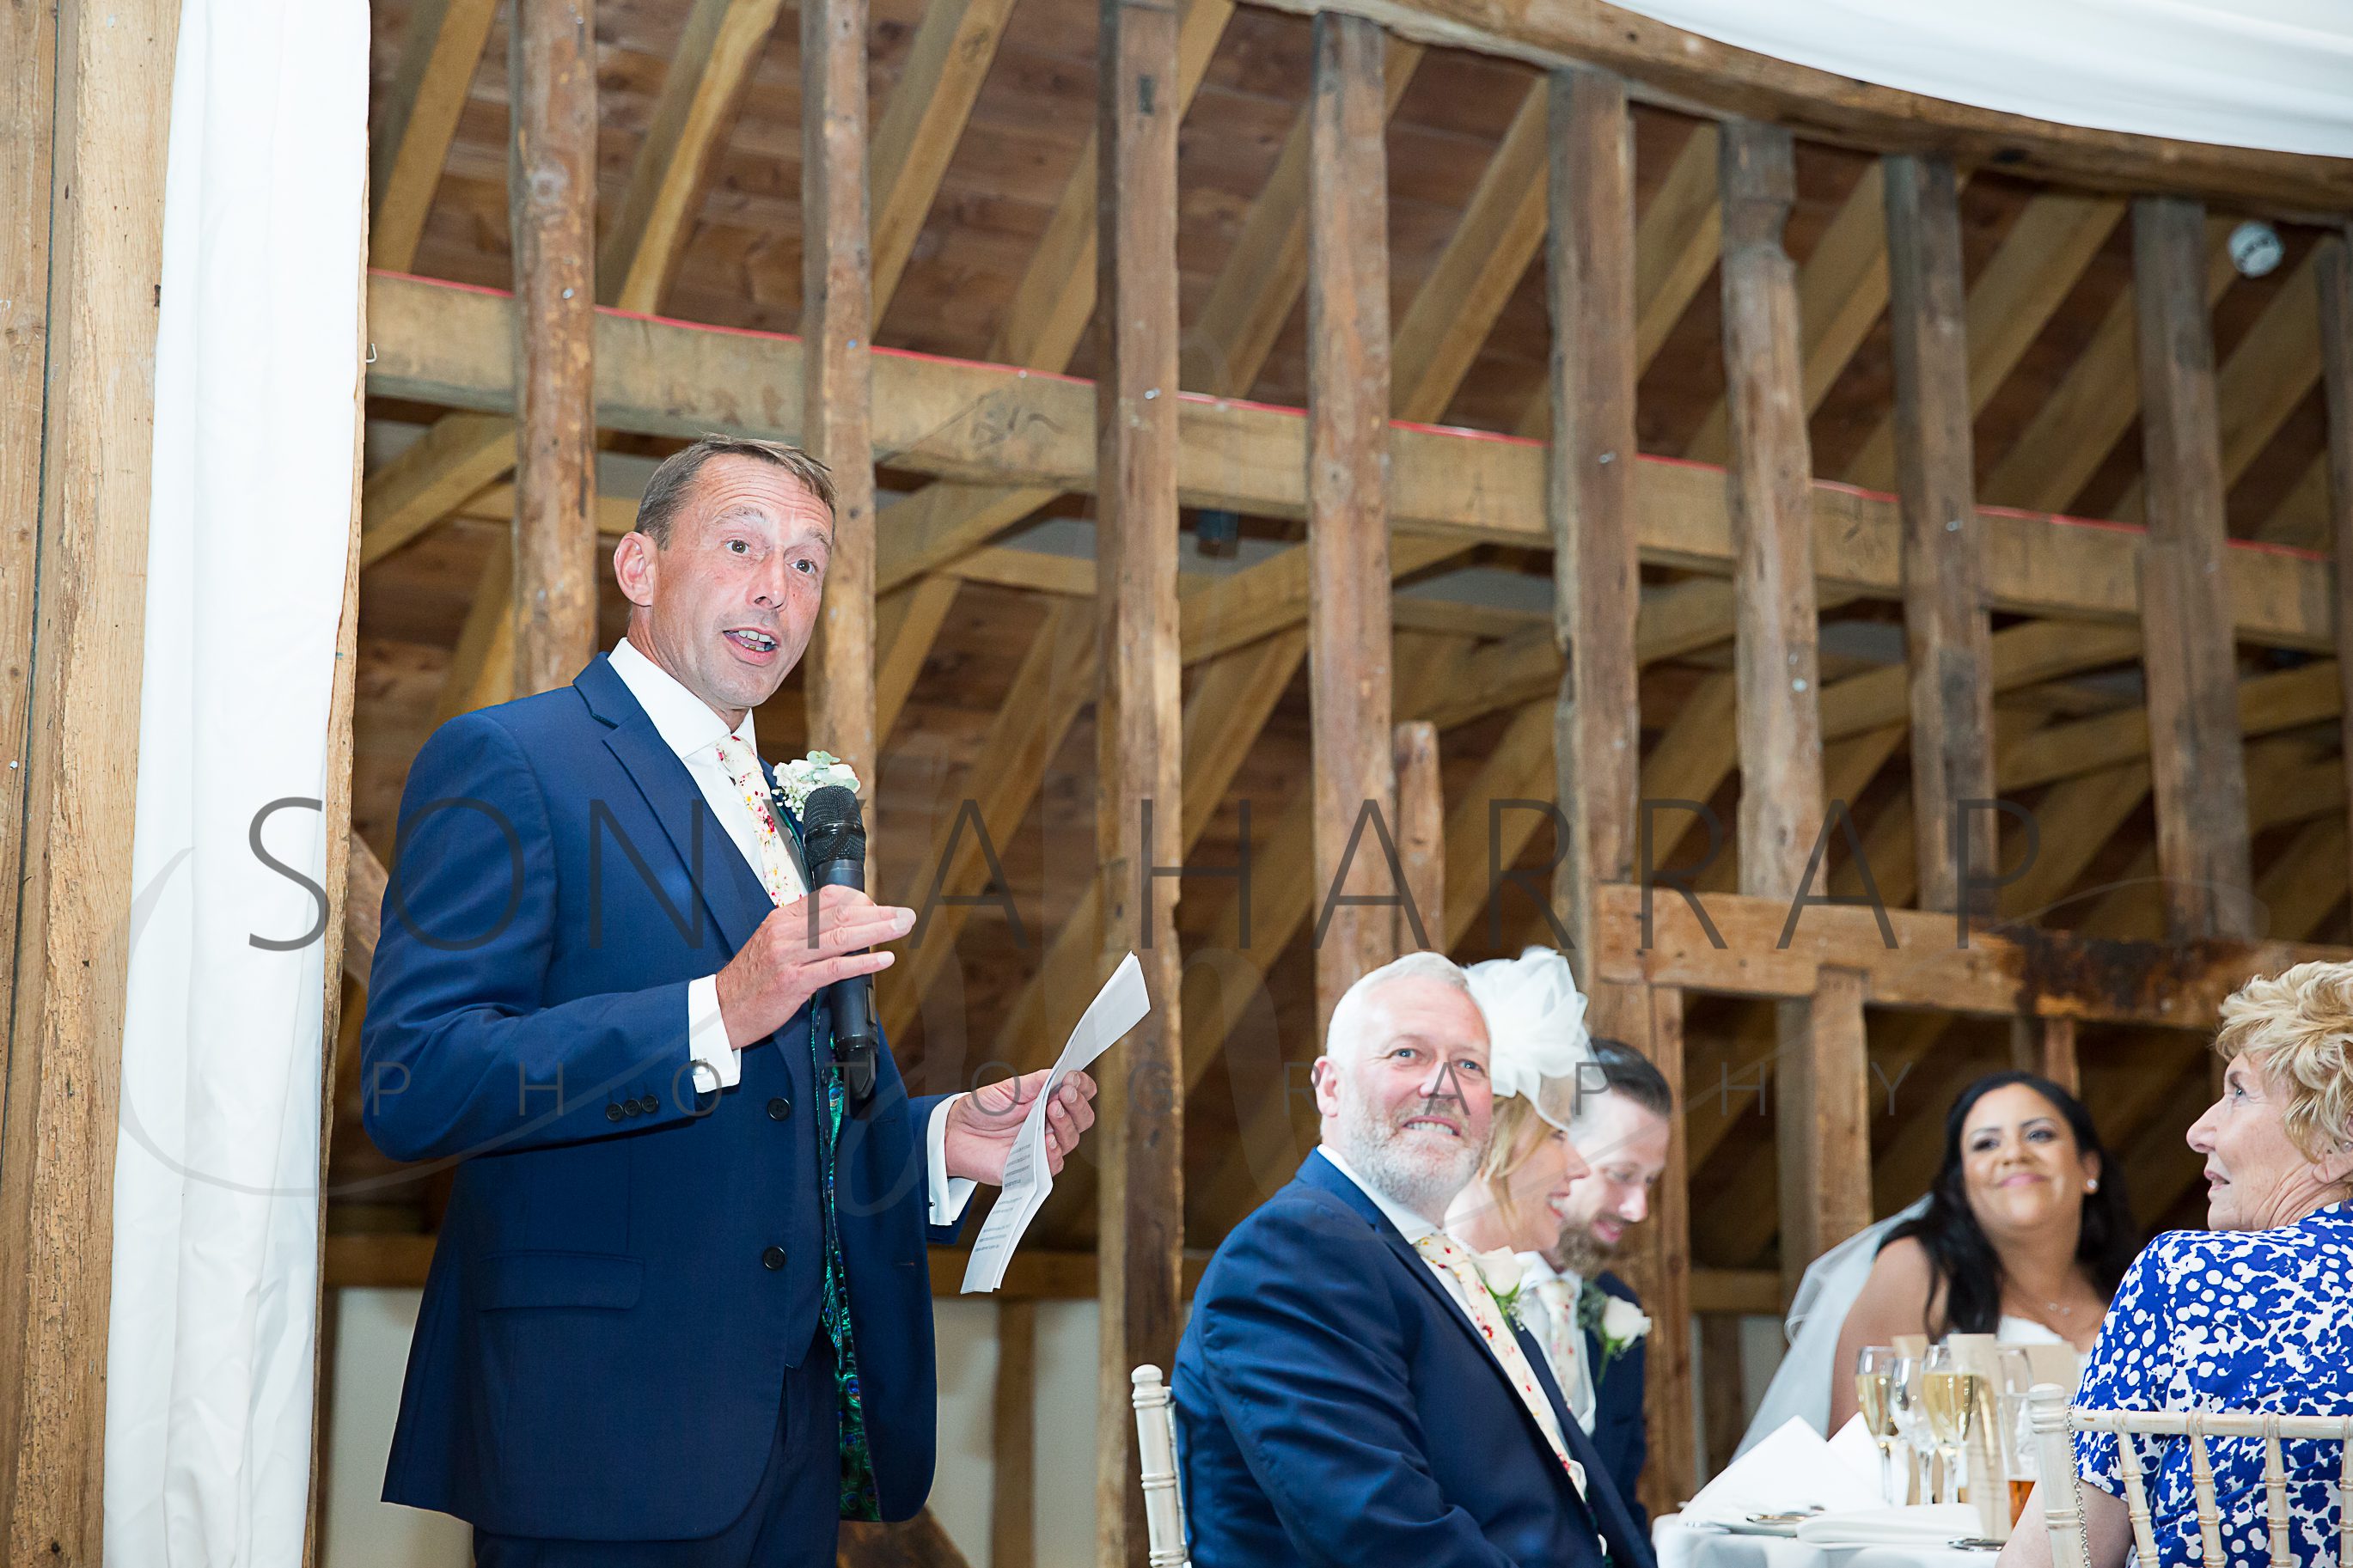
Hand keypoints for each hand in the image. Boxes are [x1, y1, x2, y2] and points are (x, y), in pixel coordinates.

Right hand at [714, 885, 912, 1049]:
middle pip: (840, 914)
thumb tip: (839, 929)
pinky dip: (863, 961)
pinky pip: (835, 968)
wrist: (721, 1008)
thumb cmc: (750, 980)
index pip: (828, 898)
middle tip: (905, 915)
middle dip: (878, 913)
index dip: (860, 900)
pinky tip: (883, 959)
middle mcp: (786, 933)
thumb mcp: (772, 944)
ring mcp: (789, 956)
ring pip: (842, 937)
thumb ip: (803, 934)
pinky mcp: (794, 982)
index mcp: (782, 919)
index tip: (879, 908)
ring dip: (878, 931)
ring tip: (901, 928)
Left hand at [942, 1069, 1098, 1184]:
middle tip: (1063, 1093)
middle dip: (1077, 1104)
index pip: (1079, 1095)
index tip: (1073, 1078)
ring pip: (1071, 1139)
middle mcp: (1051, 1124)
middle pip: (1082, 1118)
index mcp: (1048, 1101)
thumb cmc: (982, 1110)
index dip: (1083, 1086)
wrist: (956, 1132)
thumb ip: (1036, 1082)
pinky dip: (1053, 1151)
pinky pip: (1054, 1164)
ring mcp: (1043, 1146)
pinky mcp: (1032, 1167)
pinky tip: (1046, 1140)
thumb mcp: (1009, 1088)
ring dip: (1066, 1124)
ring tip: (1052, 1110)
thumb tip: (1060, 1073)